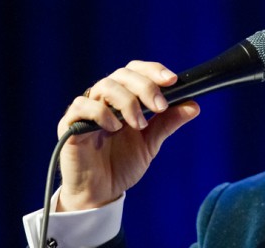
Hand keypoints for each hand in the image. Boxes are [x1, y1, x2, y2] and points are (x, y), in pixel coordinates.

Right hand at [56, 60, 199, 211]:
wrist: (100, 192)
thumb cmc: (122, 164)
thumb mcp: (151, 142)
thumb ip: (168, 122)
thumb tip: (194, 105)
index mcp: (124, 98)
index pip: (136, 71)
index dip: (153, 71)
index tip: (172, 80)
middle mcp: (104, 98)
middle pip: (123, 74)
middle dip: (145, 87)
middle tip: (160, 107)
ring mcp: (86, 109)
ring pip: (105, 86)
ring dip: (127, 102)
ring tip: (139, 125)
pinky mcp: (70, 123)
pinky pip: (82, 105)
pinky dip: (101, 112)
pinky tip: (114, 127)